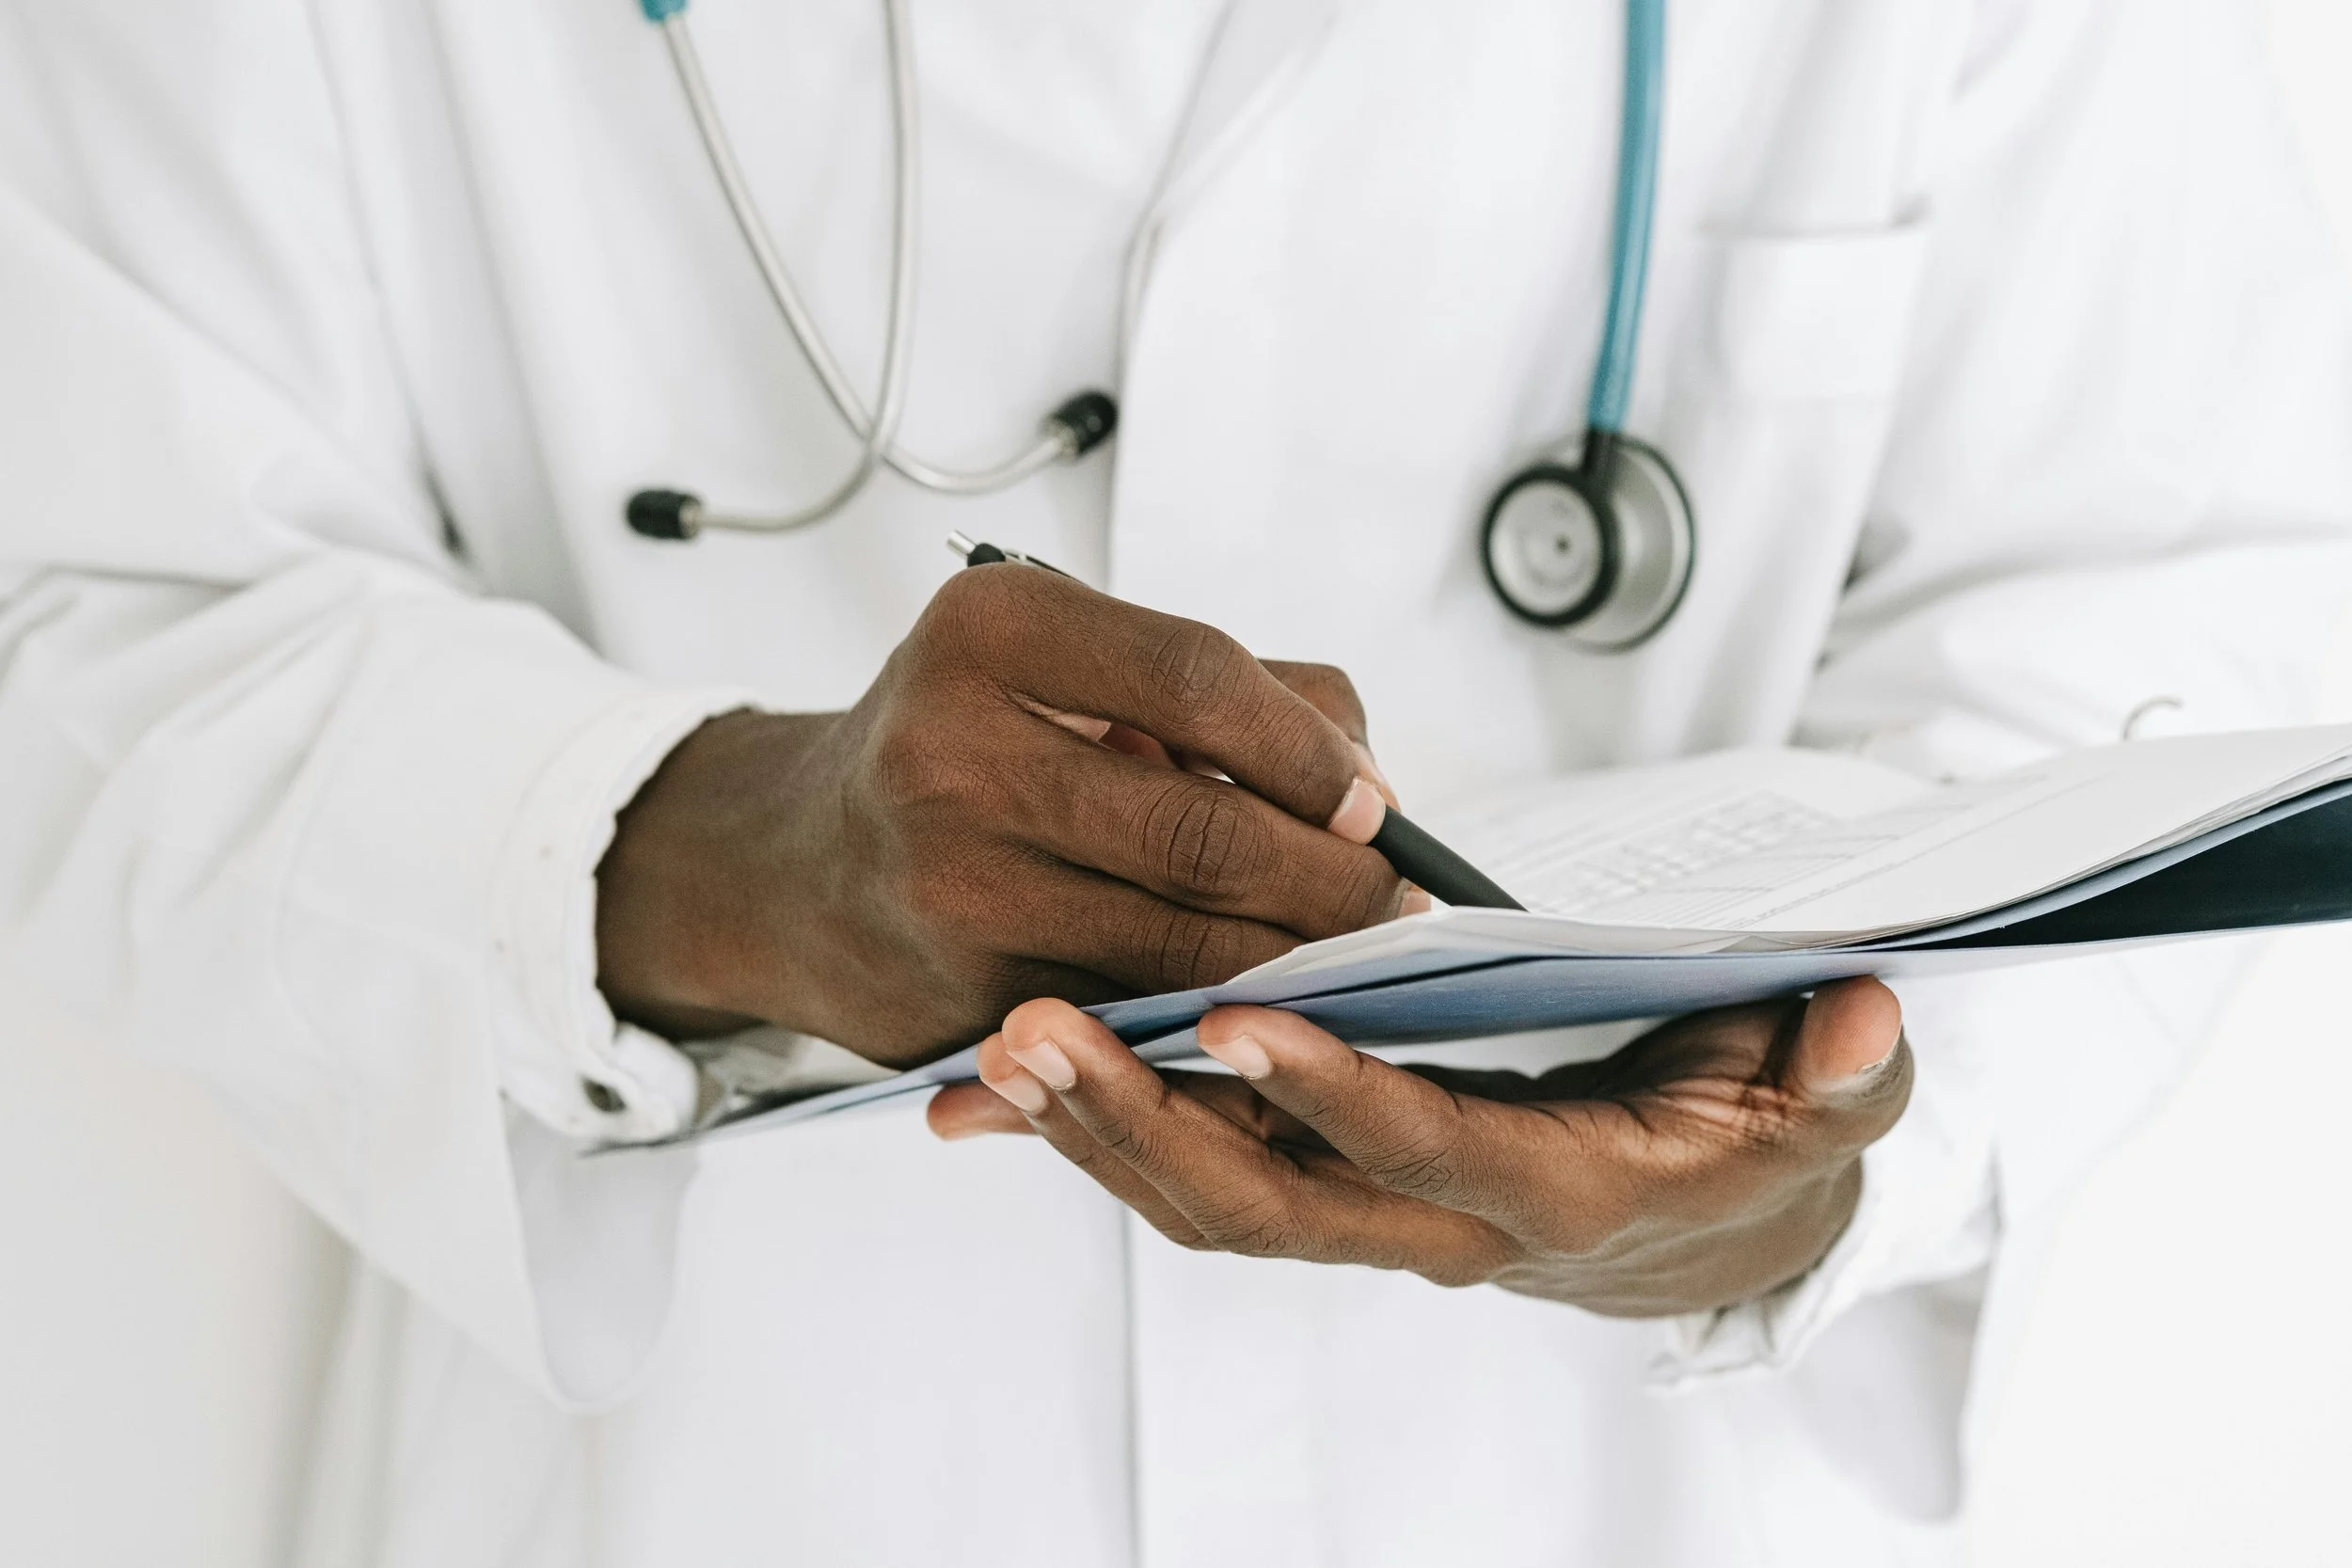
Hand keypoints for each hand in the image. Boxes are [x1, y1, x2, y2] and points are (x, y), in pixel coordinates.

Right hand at [594, 565, 1416, 1065]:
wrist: (798, 866)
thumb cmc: (970, 743)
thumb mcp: (1067, 662)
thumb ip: (1228, 692)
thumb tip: (1369, 790)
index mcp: (991, 630)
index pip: (1201, 678)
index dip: (1311, 751)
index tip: (1373, 802)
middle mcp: (954, 751)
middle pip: (1208, 831)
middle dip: (1334, 880)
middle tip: (1395, 900)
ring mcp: (955, 884)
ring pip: (1187, 943)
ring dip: (1297, 958)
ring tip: (1349, 948)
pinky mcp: (968, 997)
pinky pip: (1142, 1015)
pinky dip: (1222, 1013)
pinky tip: (1263, 1000)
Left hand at [927, 978, 1908, 1313]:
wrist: (1711, 1230)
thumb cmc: (1754, 1140)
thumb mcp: (1826, 1108)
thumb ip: (1839, 1072)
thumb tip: (1854, 1015)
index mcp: (1557, 1192)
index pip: (1434, 1152)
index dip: (1339, 1100)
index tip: (1239, 1020)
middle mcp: (1441, 1227)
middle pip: (1270, 1206)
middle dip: (1147, 1125)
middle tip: (1037, 1033)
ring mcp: (1368, 1217)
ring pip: (1210, 1203)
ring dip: (1098, 1132)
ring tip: (996, 1051)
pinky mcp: (1324, 1190)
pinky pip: (1199, 1179)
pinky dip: (1101, 1136)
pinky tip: (999, 1092)